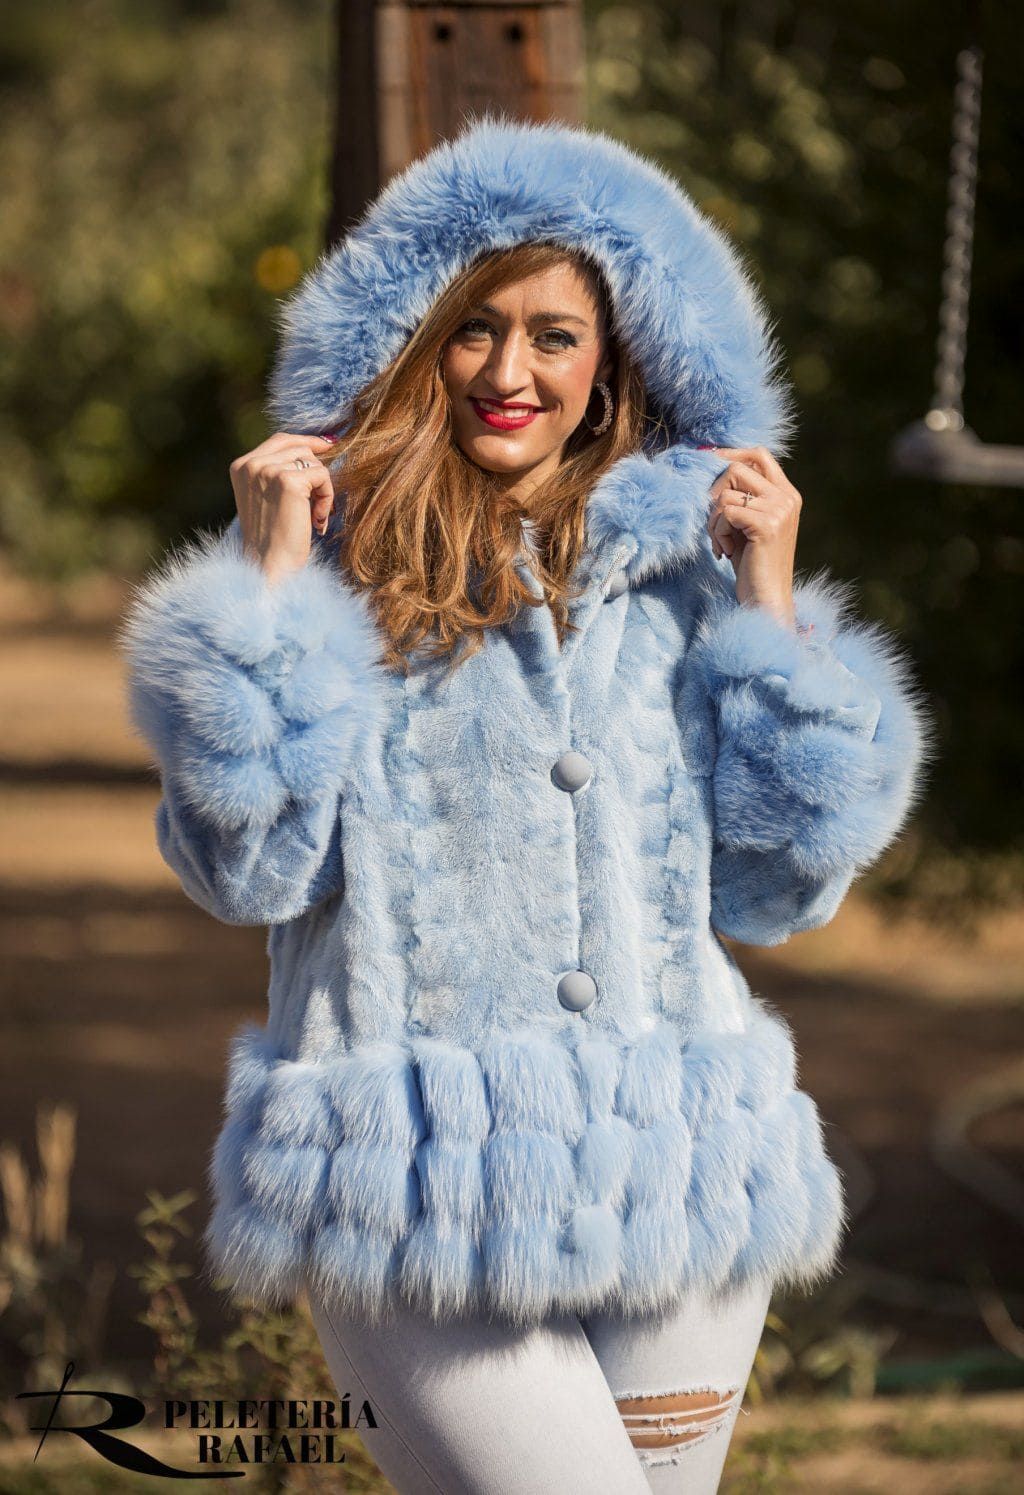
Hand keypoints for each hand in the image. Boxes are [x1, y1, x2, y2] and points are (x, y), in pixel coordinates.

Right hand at [229, 432, 337, 583]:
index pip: (281, 440)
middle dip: (316, 475)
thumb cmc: (274, 539)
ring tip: (314, 517)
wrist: (269, 566)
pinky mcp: (288, 481)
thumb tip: (322, 444)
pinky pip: (322, 476)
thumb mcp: (270, 498)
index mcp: (242, 466)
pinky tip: (317, 521)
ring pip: (313, 462)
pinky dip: (327, 498)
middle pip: (300, 448)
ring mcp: (268, 470)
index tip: (329, 445)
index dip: (307, 441)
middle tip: (316, 507)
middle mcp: (252, 464)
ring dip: (322, 490)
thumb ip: (281, 471)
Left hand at [706, 446, 800, 626]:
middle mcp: (787, 498)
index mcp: (787, 494)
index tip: (706, 463)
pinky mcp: (766, 525)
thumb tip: (711, 468)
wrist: (766, 601)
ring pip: (726, 492)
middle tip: (712, 522)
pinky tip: (723, 552)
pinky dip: (716, 532)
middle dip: (714, 492)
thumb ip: (741, 498)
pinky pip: (725, 512)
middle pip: (738, 468)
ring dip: (713, 520)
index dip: (730, 454)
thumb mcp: (747, 525)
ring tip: (719, 543)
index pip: (759, 454)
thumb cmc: (753, 566)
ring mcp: (779, 510)